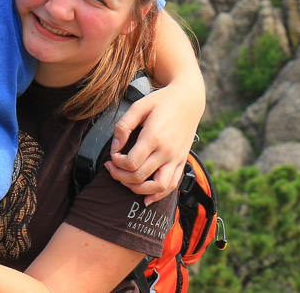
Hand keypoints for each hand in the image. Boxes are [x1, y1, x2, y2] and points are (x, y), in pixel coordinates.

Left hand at [106, 85, 195, 203]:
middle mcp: (166, 151)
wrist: (188, 100)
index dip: (116, 163)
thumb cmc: (162, 102)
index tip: (112, 155)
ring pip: (157, 186)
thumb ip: (124, 126)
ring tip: (125, 181)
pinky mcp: (182, 162)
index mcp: (154, 137)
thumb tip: (115, 147)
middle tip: (111, 167)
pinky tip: (146, 198)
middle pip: (140, 176)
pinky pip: (172, 185)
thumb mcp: (139, 106)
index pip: (131, 162)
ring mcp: (176, 158)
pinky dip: (158, 195)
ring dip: (137, 189)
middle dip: (120, 176)